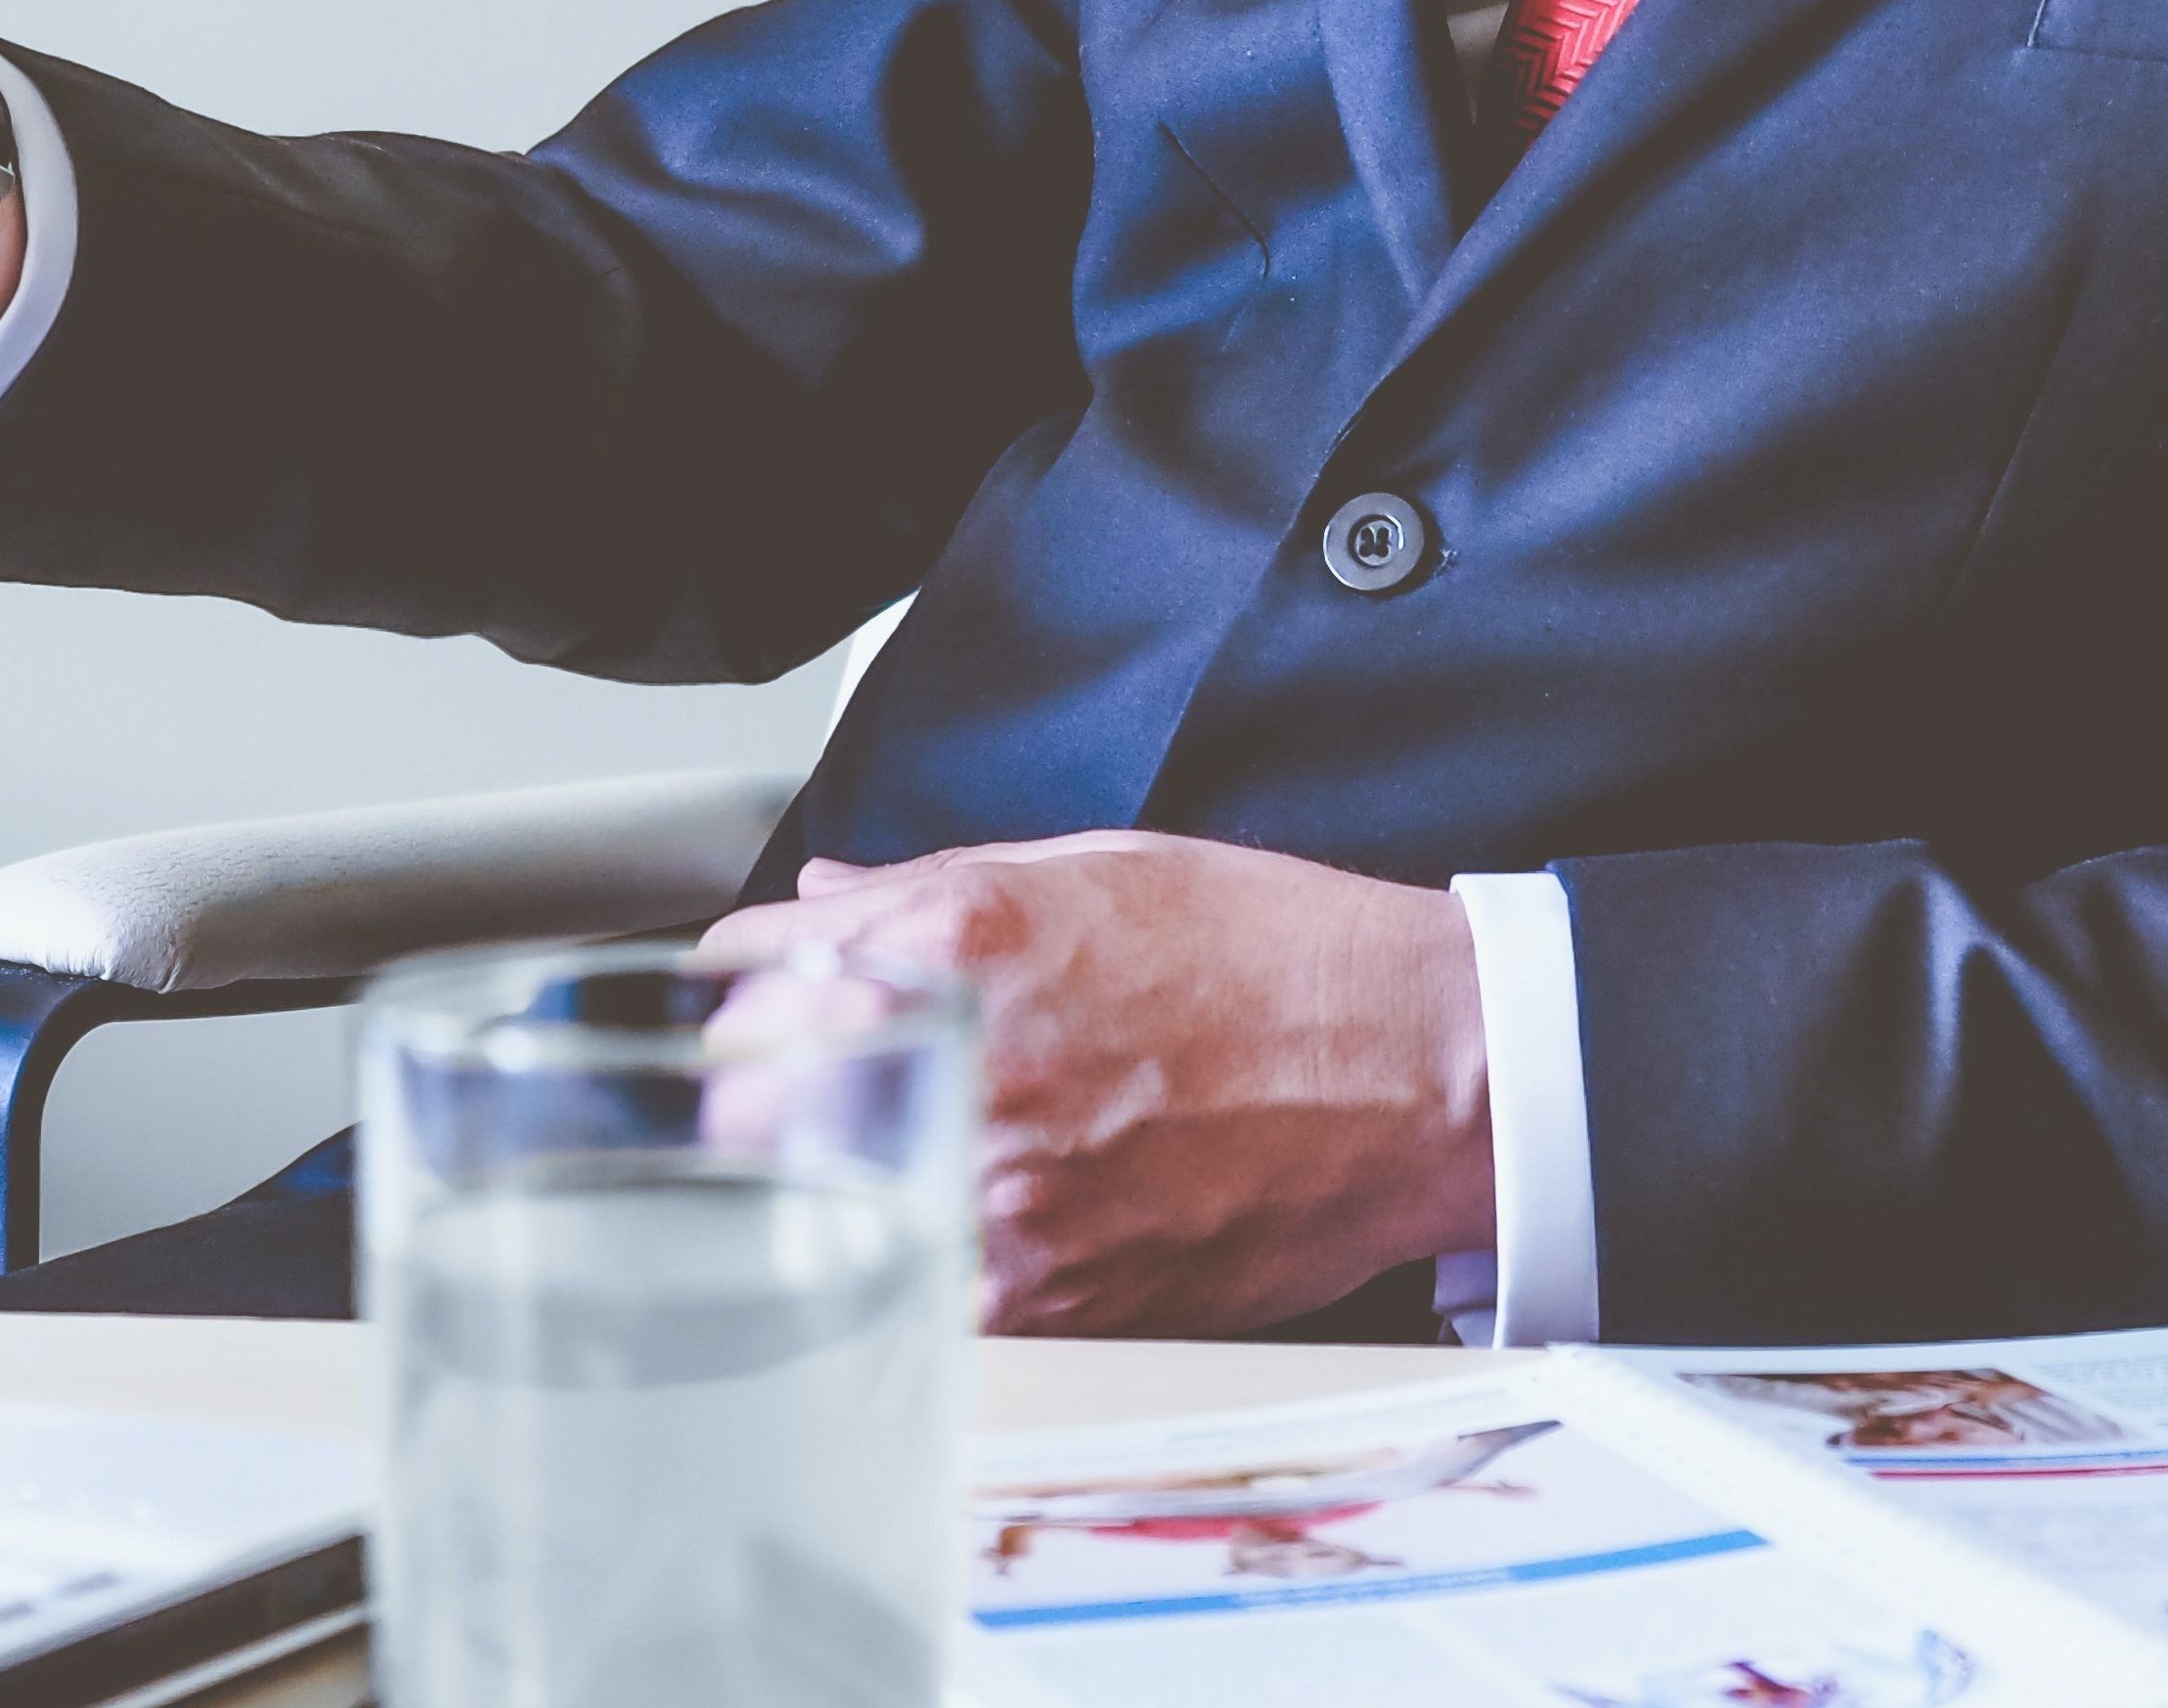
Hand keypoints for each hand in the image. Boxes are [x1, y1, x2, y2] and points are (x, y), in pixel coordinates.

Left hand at [702, 832, 1495, 1337]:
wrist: (1422, 1070)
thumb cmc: (1282, 960)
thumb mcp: (1101, 869)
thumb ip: (933, 887)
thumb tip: (826, 900)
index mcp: (964, 942)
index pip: (756, 973)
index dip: (744, 990)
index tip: (751, 1004)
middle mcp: (968, 1068)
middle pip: (748, 1109)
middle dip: (755, 1098)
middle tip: (788, 1097)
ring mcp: (1006, 1195)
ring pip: (821, 1217)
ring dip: (829, 1193)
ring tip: (882, 1166)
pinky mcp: (1055, 1297)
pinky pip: (921, 1294)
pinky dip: (919, 1267)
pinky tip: (961, 1231)